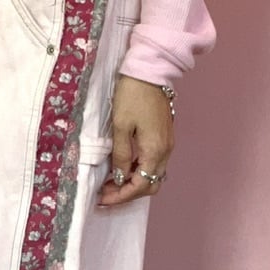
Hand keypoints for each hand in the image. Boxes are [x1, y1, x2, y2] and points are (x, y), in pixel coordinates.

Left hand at [97, 75, 173, 206]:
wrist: (150, 71)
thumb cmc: (133, 95)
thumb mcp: (120, 126)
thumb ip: (120, 154)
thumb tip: (119, 176)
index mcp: (155, 151)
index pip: (140, 186)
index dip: (121, 196)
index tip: (102, 198)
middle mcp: (165, 151)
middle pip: (151, 185)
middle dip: (128, 193)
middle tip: (106, 192)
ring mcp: (167, 144)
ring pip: (153, 175)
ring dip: (133, 182)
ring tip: (111, 182)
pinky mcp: (164, 137)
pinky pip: (153, 163)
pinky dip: (138, 170)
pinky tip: (122, 167)